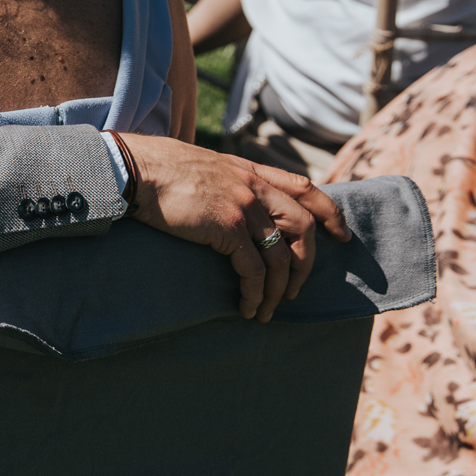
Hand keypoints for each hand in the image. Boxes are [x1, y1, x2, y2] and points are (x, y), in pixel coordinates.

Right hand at [116, 135, 351, 322]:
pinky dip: (255, 294)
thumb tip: (227, 200)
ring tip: (267, 309)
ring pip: (282, 257)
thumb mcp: (204, 166)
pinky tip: (247, 308)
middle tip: (295, 290)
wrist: (135, 168)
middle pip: (304, 228)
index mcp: (250, 170)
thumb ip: (226, 180)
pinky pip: (254, 270)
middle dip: (306, 265)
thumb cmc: (158, 168)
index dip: (329, 213)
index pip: (305, 188)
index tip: (340, 235)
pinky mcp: (227, 228)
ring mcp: (243, 206)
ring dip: (279, 290)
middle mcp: (254, 186)